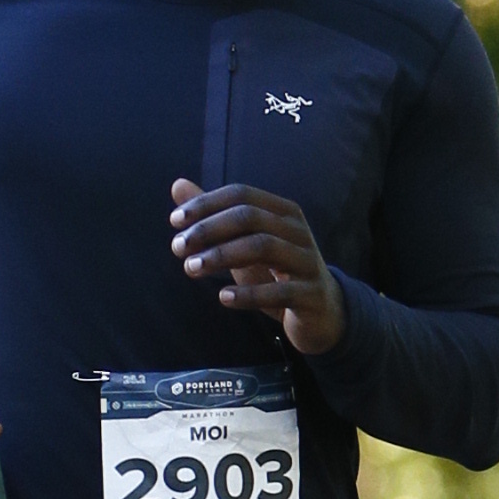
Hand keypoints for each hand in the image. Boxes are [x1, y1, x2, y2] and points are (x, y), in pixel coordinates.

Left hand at [168, 175, 342, 354]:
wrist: (322, 313)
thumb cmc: (278, 274)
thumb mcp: (244, 245)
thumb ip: (214, 217)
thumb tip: (178, 185)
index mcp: (283, 212)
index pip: (242, 195)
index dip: (207, 204)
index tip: (175, 221)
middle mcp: (298, 231)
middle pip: (250, 217)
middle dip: (209, 229)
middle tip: (178, 247)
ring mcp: (308, 261)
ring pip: (264, 246)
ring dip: (222, 256)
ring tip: (191, 269)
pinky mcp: (312, 294)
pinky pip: (280, 291)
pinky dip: (249, 294)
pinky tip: (223, 297)